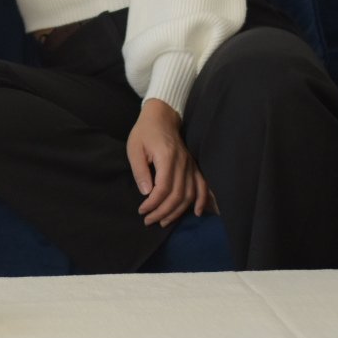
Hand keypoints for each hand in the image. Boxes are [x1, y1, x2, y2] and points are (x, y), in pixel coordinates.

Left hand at [127, 98, 214, 226]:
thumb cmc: (145, 132)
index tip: (142, 211)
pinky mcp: (194, 166)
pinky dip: (201, 200)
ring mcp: (191, 165)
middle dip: (163, 212)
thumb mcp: (135, 148)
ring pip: (190, 194)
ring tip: (164, 222)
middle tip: (149, 221)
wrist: (162, 116)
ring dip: (178, 211)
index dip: (153, 204)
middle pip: (177, 195)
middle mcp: (183, 163)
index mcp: (167, 158)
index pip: (163, 188)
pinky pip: (202, 186)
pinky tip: (196, 213)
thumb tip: (146, 192)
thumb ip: (140, 171)